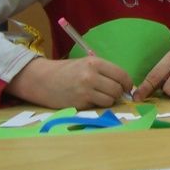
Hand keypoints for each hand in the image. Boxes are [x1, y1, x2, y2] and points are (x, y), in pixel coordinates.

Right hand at [5, 56, 132, 109]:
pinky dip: (98, 105)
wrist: (42, 80)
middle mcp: (91, 75)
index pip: (121, 74)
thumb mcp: (86, 63)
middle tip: (114, 93)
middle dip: (119, 93)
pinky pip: (98, 106)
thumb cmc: (67, 71)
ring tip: (101, 97)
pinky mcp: (79, 103)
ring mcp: (85, 90)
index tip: (127, 87)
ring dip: (109, 100)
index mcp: (95, 62)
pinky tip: (90, 101)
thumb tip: (124, 83)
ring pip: (110, 99)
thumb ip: (104, 71)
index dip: (127, 83)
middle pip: (117, 88)